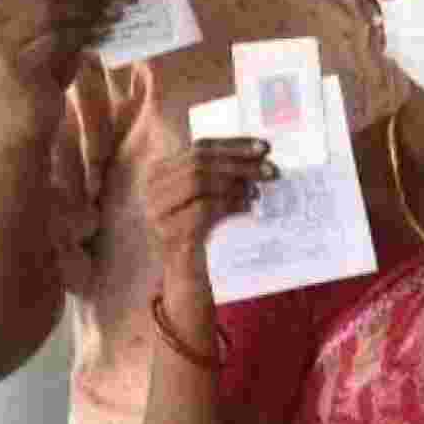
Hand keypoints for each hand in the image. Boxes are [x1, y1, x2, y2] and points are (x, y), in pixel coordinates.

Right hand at [0, 0, 120, 134]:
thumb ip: (64, 7)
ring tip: (119, 9)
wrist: (18, 121)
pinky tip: (106, 33)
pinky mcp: (18, 64)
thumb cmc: (37, 72)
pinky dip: (86, 33)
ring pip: (52, 9)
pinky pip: (59, 38)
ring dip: (91, 8)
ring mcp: (2, 40)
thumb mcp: (48, 32)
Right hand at [142, 137, 277, 281]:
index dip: (234, 144)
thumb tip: (258, 155)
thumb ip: (218, 175)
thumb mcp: (206, 197)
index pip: (200, 147)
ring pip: (197, 181)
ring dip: (234, 182)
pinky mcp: (168, 233)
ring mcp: (156, 211)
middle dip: (239, 163)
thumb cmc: (201, 234)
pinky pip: (201, 208)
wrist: (186, 279)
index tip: (265, 147)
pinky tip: (248, 206)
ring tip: (259, 189)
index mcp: (160, 172)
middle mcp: (152, 188)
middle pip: (200, 162)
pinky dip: (228, 203)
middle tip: (271, 170)